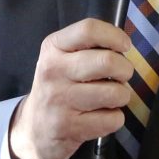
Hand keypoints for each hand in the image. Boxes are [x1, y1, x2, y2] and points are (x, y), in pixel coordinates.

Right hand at [8, 19, 132, 158]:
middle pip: (107, 62)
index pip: (89, 30)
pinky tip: (101, 117)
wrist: (33, 128)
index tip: (124, 46)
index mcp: (53, 47)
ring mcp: (58, 100)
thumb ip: (90, 46)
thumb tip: (124, 46)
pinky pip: (112, 119)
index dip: (115, 36)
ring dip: (122, 96)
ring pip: (114, 93)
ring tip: (111, 98)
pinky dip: (115, 119)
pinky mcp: (66, 127)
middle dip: (125, 70)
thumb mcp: (64, 58)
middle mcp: (53, 71)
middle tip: (121, 76)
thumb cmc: (60, 86)